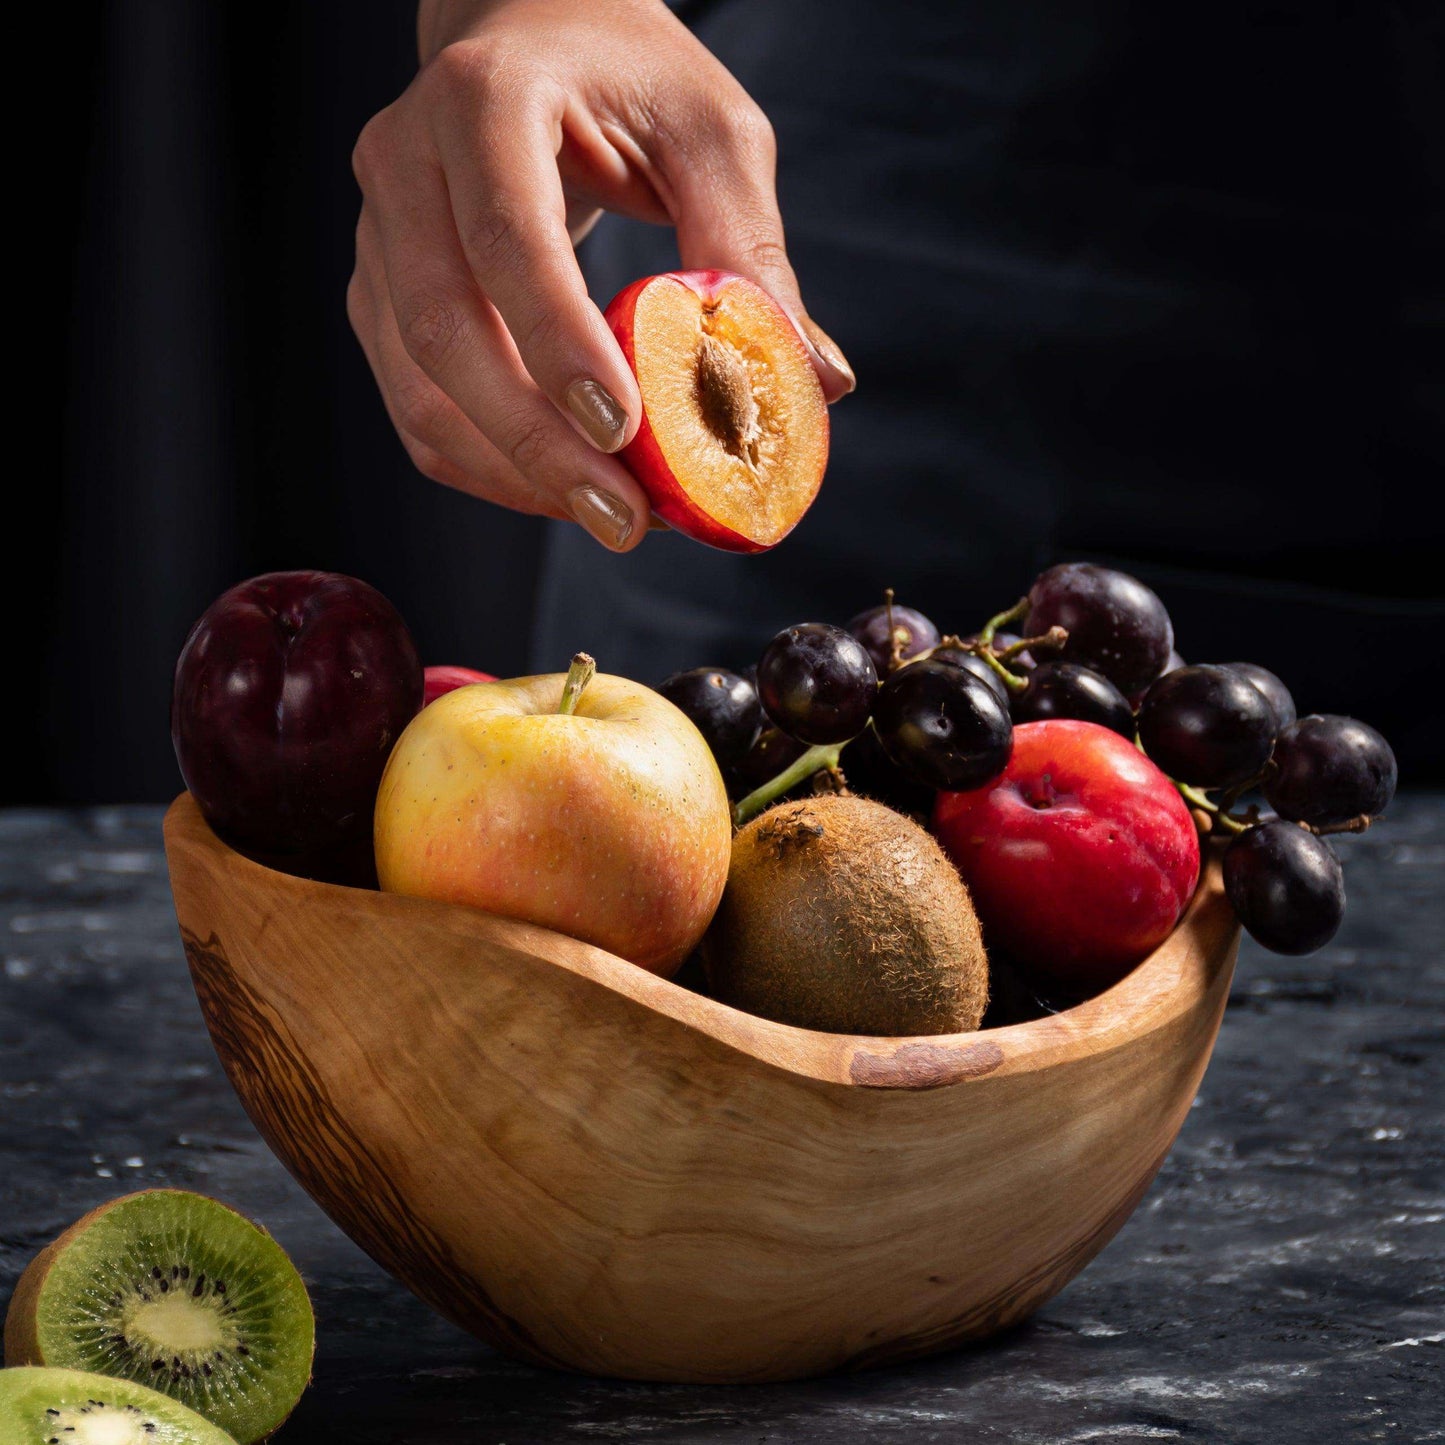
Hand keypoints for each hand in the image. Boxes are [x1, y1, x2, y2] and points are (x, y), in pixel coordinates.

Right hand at [348, 0, 853, 550]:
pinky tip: (562, 492)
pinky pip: (417, 406)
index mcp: (482, 99)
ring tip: (607, 518)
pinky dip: (489, 465)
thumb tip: (818, 383)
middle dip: (534, 442)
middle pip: (442, 327)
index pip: (505, 235)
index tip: (625, 430)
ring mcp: (378, 235)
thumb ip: (751, 250)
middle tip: (622, 518)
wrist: (533, 39)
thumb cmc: (629, 79)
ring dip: (510, 472)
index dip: (558, 343)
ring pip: (417, 385)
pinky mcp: (381, 293)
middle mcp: (404, 163)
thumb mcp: (710, 135)